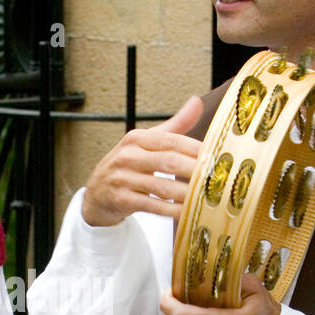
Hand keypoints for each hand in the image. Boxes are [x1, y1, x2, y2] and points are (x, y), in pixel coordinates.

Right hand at [81, 95, 204, 226]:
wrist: (96, 193)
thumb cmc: (127, 165)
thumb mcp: (146, 142)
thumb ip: (174, 125)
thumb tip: (196, 102)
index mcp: (136, 138)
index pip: (171, 140)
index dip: (196, 148)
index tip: (217, 156)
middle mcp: (127, 156)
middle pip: (169, 162)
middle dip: (195, 170)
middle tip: (217, 177)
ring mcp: (122, 179)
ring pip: (162, 187)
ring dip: (187, 193)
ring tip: (207, 196)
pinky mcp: (121, 200)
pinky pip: (153, 206)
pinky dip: (172, 210)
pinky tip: (187, 212)